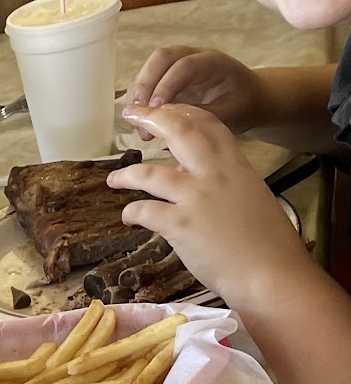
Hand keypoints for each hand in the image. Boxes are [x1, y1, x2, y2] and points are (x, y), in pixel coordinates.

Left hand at [109, 103, 306, 302]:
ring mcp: (195, 197)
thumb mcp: (252, 197)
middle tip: (133, 115)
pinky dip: (131, 212)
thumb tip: (208, 185)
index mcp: (235, 164)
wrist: (271, 273)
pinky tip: (129, 217)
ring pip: (149, 173)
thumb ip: (228, 184)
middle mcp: (213, 173)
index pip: (209, 124)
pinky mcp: (179, 225)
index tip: (165, 110)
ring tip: (113, 179)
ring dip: (126, 174)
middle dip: (152, 118)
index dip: (184, 113)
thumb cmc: (267, 243)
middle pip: (179, 131)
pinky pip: (144, 210)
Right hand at [122, 46, 267, 136]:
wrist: (249, 98)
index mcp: (213, 62)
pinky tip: (139, 120)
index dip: (167, 85)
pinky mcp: (168, 77)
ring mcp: (178, 64)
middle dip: (145, 83)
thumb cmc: (242, 105)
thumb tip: (170, 122)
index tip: (155, 109)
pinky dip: (139, 98)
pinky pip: (148, 81)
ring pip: (151, 68)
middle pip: (161, 57)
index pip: (184, 66)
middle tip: (137, 111)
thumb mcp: (230, 114)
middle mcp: (193, 56)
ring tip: (136, 121)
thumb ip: (202, 116)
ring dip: (139, 92)